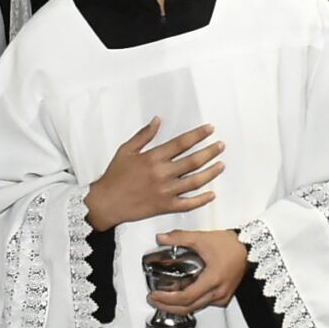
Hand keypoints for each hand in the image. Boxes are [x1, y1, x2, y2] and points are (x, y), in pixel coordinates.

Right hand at [85, 119, 223, 229]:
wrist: (106, 203)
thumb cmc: (114, 175)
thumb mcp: (126, 150)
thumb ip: (143, 135)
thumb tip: (157, 120)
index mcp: (153, 157)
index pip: (182, 143)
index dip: (198, 135)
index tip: (210, 129)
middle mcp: (162, 173)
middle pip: (193, 161)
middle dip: (210, 151)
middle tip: (221, 145)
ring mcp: (165, 191)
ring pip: (195, 182)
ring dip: (211, 173)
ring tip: (221, 165)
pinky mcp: (165, 207)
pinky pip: (188, 204)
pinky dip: (202, 200)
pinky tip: (212, 194)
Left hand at [147, 229, 249, 313]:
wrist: (248, 247)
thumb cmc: (231, 245)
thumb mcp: (201, 238)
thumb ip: (179, 237)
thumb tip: (161, 238)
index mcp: (213, 279)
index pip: (186, 297)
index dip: (167, 299)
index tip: (155, 295)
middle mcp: (218, 292)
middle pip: (189, 308)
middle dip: (168, 306)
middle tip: (154, 300)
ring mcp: (222, 296)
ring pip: (196, 308)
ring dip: (178, 307)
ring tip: (164, 300)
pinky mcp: (224, 296)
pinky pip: (205, 305)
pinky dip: (191, 304)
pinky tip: (182, 298)